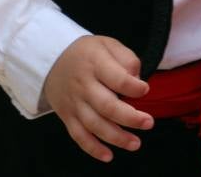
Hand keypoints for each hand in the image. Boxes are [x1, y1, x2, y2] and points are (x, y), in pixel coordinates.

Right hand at [42, 35, 152, 162]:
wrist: (52, 59)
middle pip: (106, 106)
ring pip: (94, 124)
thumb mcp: (107, 44)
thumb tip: (138, 80)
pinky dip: (93, 148)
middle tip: (148, 123)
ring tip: (135, 143)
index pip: (116, 78)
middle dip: (130, 118)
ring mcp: (74, 102)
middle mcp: (84, 84)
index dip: (133, 87)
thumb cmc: (87, 53)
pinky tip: (108, 156)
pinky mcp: (67, 116)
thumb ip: (127, 58)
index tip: (145, 90)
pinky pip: (79, 135)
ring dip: (116, 137)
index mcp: (95, 63)